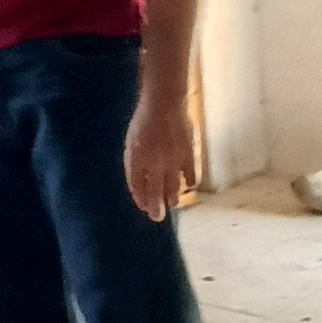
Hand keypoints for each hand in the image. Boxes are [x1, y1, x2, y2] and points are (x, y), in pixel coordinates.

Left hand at [124, 96, 199, 221]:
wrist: (164, 104)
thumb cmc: (144, 121)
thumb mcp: (132, 142)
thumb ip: (134, 161)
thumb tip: (140, 180)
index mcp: (136, 159)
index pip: (136, 186)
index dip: (140, 198)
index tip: (143, 206)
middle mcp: (153, 163)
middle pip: (154, 192)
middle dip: (156, 207)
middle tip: (157, 218)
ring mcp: (171, 161)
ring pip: (172, 187)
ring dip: (172, 198)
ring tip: (173, 204)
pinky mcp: (187, 155)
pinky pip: (189, 175)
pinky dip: (189, 182)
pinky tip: (188, 186)